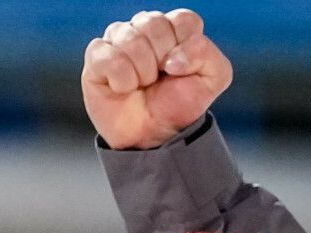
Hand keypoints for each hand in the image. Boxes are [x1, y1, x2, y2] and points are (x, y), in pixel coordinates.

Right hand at [82, 9, 231, 150]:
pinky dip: (123, 81)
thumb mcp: (213, 80)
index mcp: (174, 29)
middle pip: (155, 23)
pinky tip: (124, 88)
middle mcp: (145, 27)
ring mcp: (118, 38)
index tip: (182, 69)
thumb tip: (173, 58)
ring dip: (144, 73)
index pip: (184, 20)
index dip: (186, 48)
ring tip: (143, 84)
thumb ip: (208, 55)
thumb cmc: (180, 103)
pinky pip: (111, 59)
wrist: (153, 134)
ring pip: (132, 40)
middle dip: (163, 60)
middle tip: (160, 78)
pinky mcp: (96, 54)